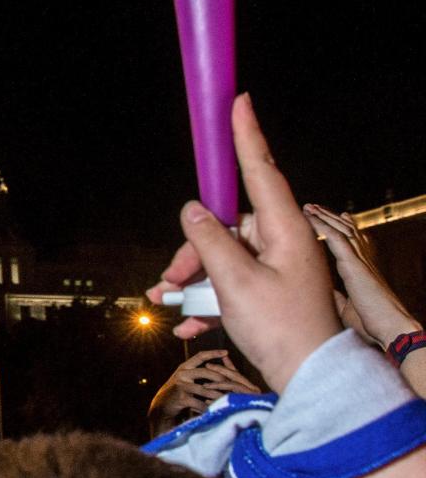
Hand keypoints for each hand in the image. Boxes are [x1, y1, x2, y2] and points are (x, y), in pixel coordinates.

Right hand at [147, 96, 342, 390]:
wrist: (309, 376)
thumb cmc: (279, 326)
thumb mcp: (236, 282)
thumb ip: (209, 242)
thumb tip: (192, 210)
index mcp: (284, 230)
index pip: (260, 171)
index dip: (247, 137)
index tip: (240, 101)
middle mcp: (283, 242)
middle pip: (227, 227)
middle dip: (192, 251)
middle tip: (169, 282)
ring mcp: (278, 267)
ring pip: (224, 258)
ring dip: (194, 280)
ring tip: (168, 303)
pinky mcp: (271, 292)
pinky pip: (231, 285)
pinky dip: (207, 301)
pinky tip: (187, 324)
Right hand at [148, 349, 261, 431]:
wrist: (161, 407)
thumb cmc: (179, 392)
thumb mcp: (186, 379)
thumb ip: (199, 372)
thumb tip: (219, 363)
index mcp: (184, 367)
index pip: (200, 356)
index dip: (213, 353)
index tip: (226, 351)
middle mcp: (182, 374)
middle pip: (206, 372)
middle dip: (221, 378)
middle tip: (234, 384)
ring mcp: (181, 386)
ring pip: (205, 389)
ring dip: (218, 395)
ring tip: (229, 399)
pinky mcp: (181, 398)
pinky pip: (200, 403)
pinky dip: (210, 407)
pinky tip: (216, 409)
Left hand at [306, 203, 418, 346]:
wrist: (392, 329)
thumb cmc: (372, 324)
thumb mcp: (346, 308)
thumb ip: (335, 297)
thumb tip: (321, 294)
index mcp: (361, 271)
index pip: (351, 243)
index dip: (340, 229)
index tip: (330, 218)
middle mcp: (362, 262)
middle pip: (346, 232)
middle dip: (329, 218)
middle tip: (313, 207)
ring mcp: (360, 262)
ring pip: (341, 231)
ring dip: (324, 217)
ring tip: (309, 206)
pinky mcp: (354, 266)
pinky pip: (336, 239)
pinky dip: (323, 226)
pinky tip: (311, 217)